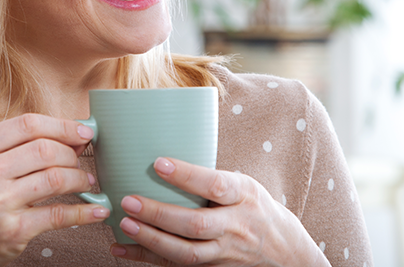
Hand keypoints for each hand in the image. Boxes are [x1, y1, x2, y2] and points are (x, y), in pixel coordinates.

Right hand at [0, 114, 108, 266]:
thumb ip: (21, 145)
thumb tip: (76, 136)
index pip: (28, 124)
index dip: (63, 125)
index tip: (84, 132)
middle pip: (45, 150)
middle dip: (72, 154)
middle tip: (81, 162)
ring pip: (55, 178)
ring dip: (79, 179)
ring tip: (85, 183)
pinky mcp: (12, 230)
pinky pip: (59, 215)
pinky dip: (84, 211)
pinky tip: (97, 210)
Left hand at [110, 158, 329, 266]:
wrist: (283, 251)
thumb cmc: (254, 206)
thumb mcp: (244, 184)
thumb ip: (212, 176)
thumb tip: (162, 148)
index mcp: (244, 195)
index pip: (216, 185)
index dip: (187, 175)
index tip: (158, 163)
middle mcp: (236, 225)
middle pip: (196, 224)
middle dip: (160, 214)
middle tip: (129, 199)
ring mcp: (225, 252)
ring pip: (186, 252)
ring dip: (151, 239)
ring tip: (124, 223)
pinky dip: (144, 259)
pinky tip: (120, 249)